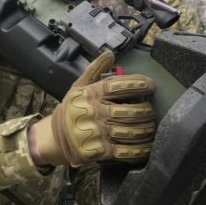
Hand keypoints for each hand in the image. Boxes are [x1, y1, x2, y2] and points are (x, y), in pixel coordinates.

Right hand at [29, 51, 155, 166]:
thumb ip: (95, 69)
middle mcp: (96, 113)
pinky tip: (147, 145)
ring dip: (146, 129)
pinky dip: (140, 150)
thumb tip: (109, 53)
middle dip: (146, 110)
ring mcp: (99, 133)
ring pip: (131, 131)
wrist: (54, 137)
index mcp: (92, 95)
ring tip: (150, 126)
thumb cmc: (72, 109)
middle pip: (130, 111)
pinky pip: (126, 151)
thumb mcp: (78, 86)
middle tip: (150, 110)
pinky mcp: (101, 151)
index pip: (118, 86)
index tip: (151, 85)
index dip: (138, 84)